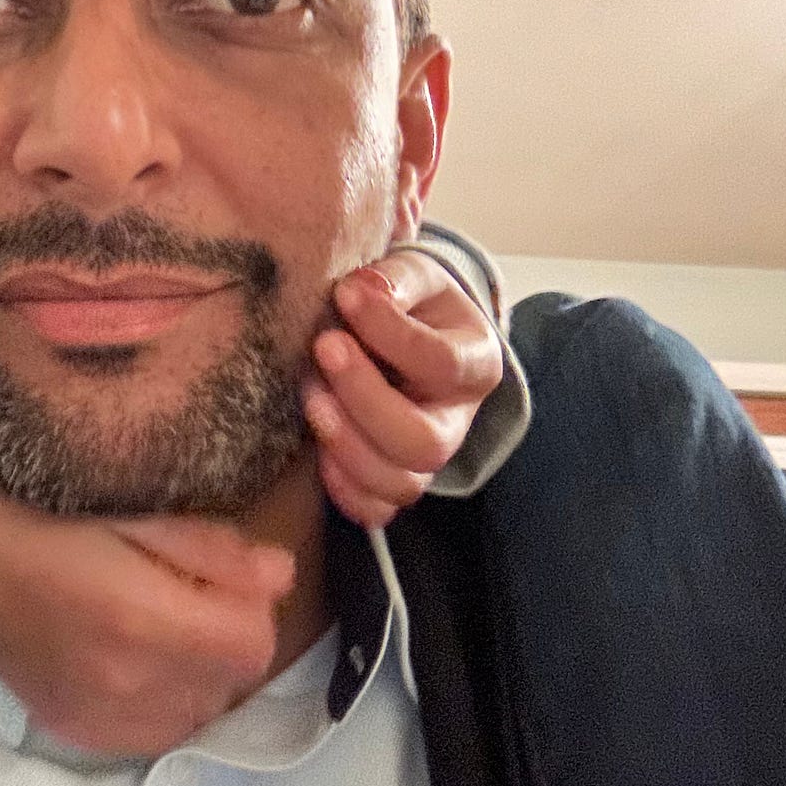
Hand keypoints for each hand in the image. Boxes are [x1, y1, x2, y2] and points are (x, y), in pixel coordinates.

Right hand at [0, 510, 293, 754]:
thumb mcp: (142, 519)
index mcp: (145, 618)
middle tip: (191, 602)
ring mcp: (104, 720)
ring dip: (200, 677)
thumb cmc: (57, 526)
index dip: (252, 612)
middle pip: (232, 682)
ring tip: (163, 634)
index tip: (230, 586)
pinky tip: (138, 666)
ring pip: (200, 713)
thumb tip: (282, 575)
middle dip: (227, 641)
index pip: (251, 646)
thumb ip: (216, 551)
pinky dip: (165, 704)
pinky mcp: (83, 737)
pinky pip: (159, 735)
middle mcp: (130, 682)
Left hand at [303, 250, 502, 529]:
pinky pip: (374, 510)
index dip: (391, 332)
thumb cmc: (411, 299)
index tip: (346, 294)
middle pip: (425, 443)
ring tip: (310, 395)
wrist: (410, 328)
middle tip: (323, 347)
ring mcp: (426, 457)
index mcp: (475, 363)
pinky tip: (314, 449)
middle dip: (365, 399)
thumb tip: (364, 289)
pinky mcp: (392, 478)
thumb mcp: (415, 274)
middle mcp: (457, 420)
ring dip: (346, 444)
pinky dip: (343, 489)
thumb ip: (395, 279)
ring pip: (400, 484)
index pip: (442, 363)